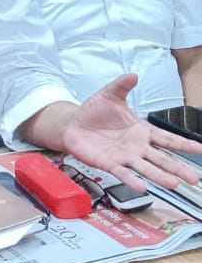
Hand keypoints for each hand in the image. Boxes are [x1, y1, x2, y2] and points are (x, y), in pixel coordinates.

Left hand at [61, 74, 201, 190]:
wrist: (74, 123)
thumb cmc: (94, 111)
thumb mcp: (109, 95)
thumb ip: (122, 86)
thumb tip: (132, 75)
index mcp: (142, 131)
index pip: (167, 138)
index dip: (184, 144)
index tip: (200, 150)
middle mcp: (137, 147)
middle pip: (162, 159)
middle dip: (178, 168)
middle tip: (194, 178)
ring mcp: (125, 157)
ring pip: (146, 169)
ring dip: (159, 177)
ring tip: (173, 184)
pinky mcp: (109, 164)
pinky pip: (123, 173)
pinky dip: (132, 180)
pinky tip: (142, 187)